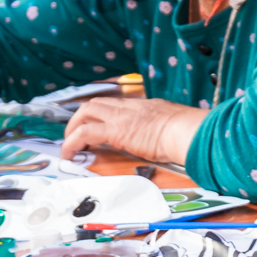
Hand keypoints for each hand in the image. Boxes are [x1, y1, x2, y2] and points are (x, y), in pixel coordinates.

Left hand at [60, 94, 201, 165]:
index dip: (100, 114)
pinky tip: (68, 153)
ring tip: (69, 146)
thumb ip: (164, 129)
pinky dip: (72, 142)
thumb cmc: (188, 132)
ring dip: (73, 128)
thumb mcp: (173, 126)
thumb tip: (168, 140)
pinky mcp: (115, 131)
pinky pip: (85, 133)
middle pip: (95, 103)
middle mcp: (130, 107)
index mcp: (143, 106)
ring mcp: (121, 117)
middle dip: (80, 118)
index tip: (95, 125)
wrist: (188, 131)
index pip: (114, 104)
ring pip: (86, 112)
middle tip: (75, 135)